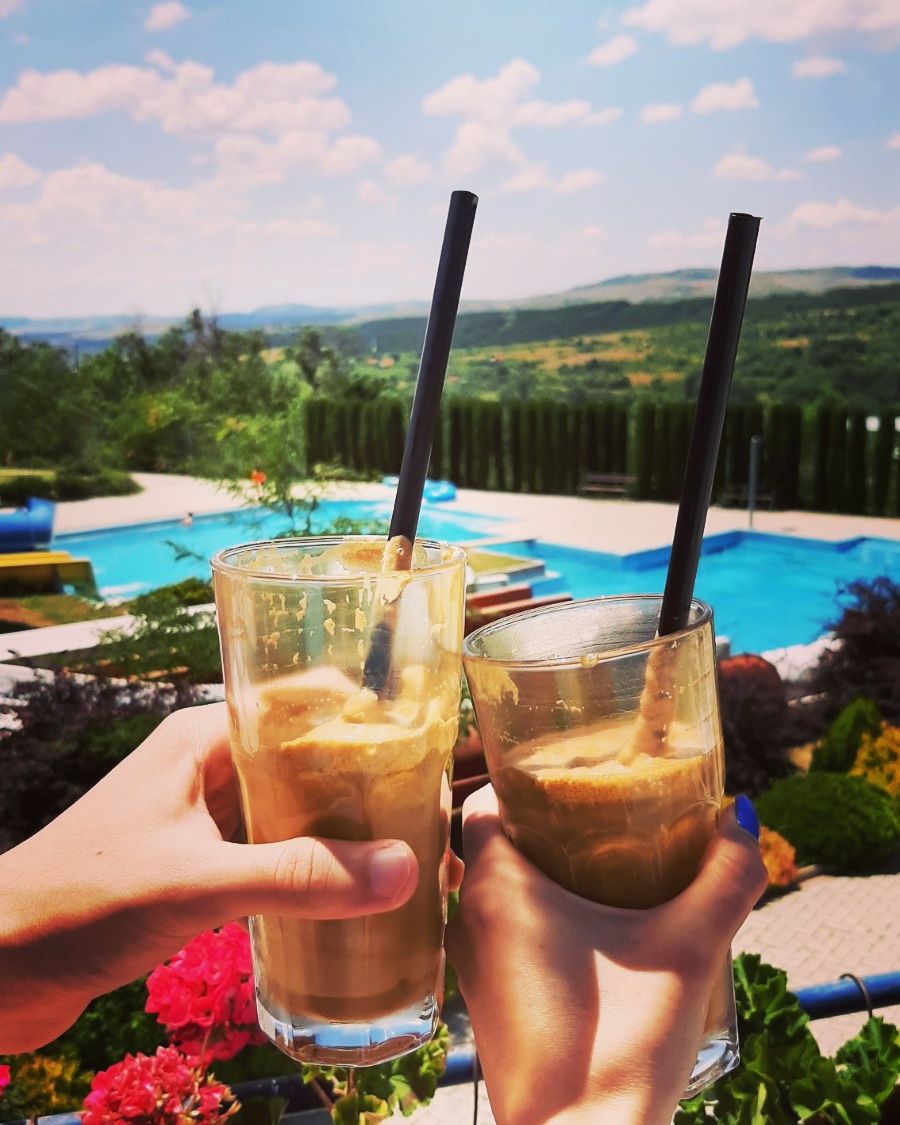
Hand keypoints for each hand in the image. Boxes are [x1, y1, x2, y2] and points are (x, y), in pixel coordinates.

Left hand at [0, 703, 422, 1052]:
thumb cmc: (82, 900)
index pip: (297, 700)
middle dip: (362, 781)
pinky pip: (268, 854)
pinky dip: (307, 869)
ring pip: (289, 810)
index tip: (421, 739)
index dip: (359, 713)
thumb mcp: (198, 882)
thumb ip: (298, 877)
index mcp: (203, 740)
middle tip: (425, 811)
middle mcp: (206, 768)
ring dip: (338, 830)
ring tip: (401, 853)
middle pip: (302, 758)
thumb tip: (401, 870)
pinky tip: (344, 897)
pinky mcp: (194, 865)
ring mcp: (200, 818)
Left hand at [448, 786, 766, 1124]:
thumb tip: (745, 818)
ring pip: (493, 892)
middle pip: (491, 844)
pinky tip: (585, 931)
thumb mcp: (688, 949)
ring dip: (536, 875)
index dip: (521, 781)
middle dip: (538, 825)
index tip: (567, 775)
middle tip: (595, 815)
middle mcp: (467, 918)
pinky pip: (497, 936)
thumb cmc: (618, 1045)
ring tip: (597, 867)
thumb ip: (724, 878)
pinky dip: (531, 920)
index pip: (484, 802)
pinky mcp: (484, 1003)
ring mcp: (470, 964)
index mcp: (496, 886)